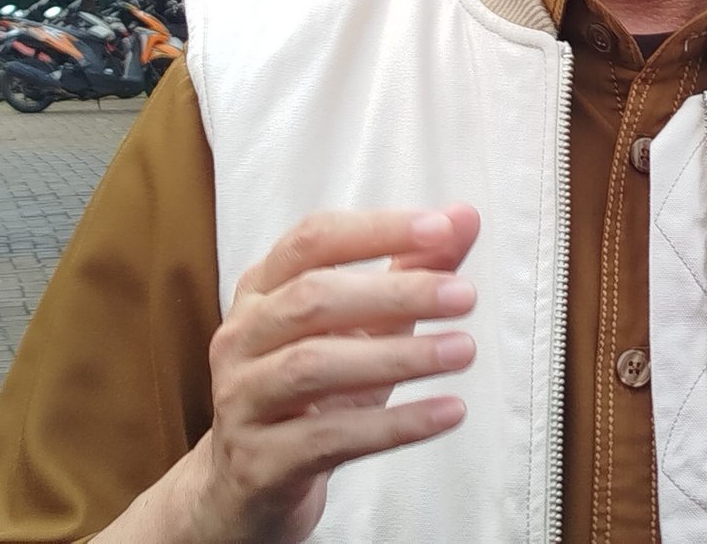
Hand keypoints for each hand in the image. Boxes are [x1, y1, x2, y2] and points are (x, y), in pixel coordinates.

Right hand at [188, 205, 481, 543]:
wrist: (249, 489)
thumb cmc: (315, 391)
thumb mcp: (364, 326)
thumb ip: (411, 268)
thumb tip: (465, 217)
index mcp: (262, 289)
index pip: (314, 240)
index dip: (377, 230)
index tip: (442, 228)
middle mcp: (241, 337)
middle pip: (312, 299)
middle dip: (395, 293)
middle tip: (464, 295)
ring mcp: (242, 400)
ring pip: (314, 366)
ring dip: (399, 356)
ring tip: (463, 350)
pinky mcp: (261, 462)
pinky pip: (330, 438)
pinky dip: (396, 424)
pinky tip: (449, 411)